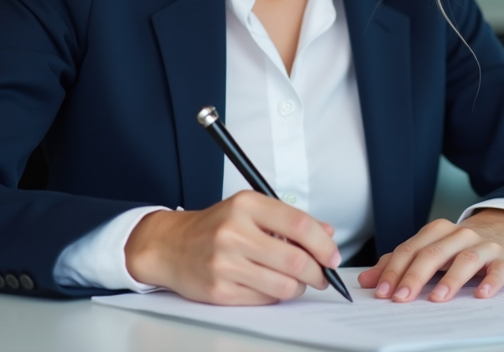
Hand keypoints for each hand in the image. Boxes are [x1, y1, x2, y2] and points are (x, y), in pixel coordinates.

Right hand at [124, 190, 340, 304]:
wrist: (170, 246)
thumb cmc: (215, 226)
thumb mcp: (250, 209)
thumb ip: (289, 220)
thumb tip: (327, 234)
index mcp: (246, 205)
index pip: (299, 225)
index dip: (324, 245)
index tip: (333, 256)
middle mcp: (234, 232)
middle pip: (296, 260)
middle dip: (318, 272)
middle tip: (323, 275)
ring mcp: (225, 264)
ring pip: (284, 285)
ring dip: (299, 286)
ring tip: (295, 279)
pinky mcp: (220, 290)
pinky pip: (264, 299)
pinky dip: (275, 295)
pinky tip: (269, 284)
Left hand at [357, 209, 503, 302]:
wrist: (503, 227)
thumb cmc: (460, 244)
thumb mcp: (430, 247)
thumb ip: (399, 262)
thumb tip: (367, 281)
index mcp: (437, 231)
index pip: (411, 249)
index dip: (394, 270)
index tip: (382, 291)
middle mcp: (460, 235)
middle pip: (434, 253)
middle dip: (415, 276)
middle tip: (402, 298)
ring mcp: (483, 246)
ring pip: (465, 260)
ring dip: (450, 280)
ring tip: (436, 298)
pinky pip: (498, 270)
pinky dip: (490, 282)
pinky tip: (481, 294)